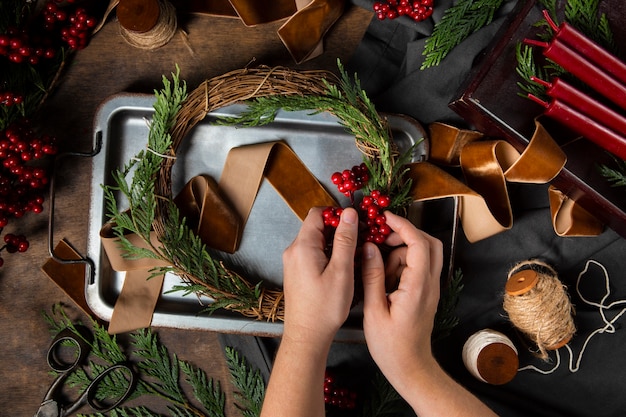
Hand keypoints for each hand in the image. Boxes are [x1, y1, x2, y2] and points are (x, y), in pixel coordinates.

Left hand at [281, 207, 358, 346]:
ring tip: (354, 255)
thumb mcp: (341, 271)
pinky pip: (313, 254)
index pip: (318, 214)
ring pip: (316, 241)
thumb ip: (346, 240)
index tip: (356, 224)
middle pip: (316, 226)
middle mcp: (293, 251)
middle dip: (339, 229)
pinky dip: (328, 255)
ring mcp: (293, 262)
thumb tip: (350, 214)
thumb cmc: (324, 307)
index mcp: (302, 246)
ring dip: (335, 243)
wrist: (307, 336)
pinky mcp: (296, 273)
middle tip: (360, 239)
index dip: (338, 214)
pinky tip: (342, 267)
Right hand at [360, 211, 442, 386]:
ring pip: (424, 254)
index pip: (418, 244)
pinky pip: (419, 267)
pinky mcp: (426, 294)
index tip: (385, 218)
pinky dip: (403, 264)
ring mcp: (431, 289)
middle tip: (381, 239)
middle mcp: (430, 284)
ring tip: (379, 270)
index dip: (403, 226)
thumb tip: (369, 248)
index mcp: (417, 287)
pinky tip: (385, 280)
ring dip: (402, 252)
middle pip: (429, 243)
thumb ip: (372, 276)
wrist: (411, 368)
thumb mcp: (374, 311)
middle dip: (405, 234)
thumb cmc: (390, 346)